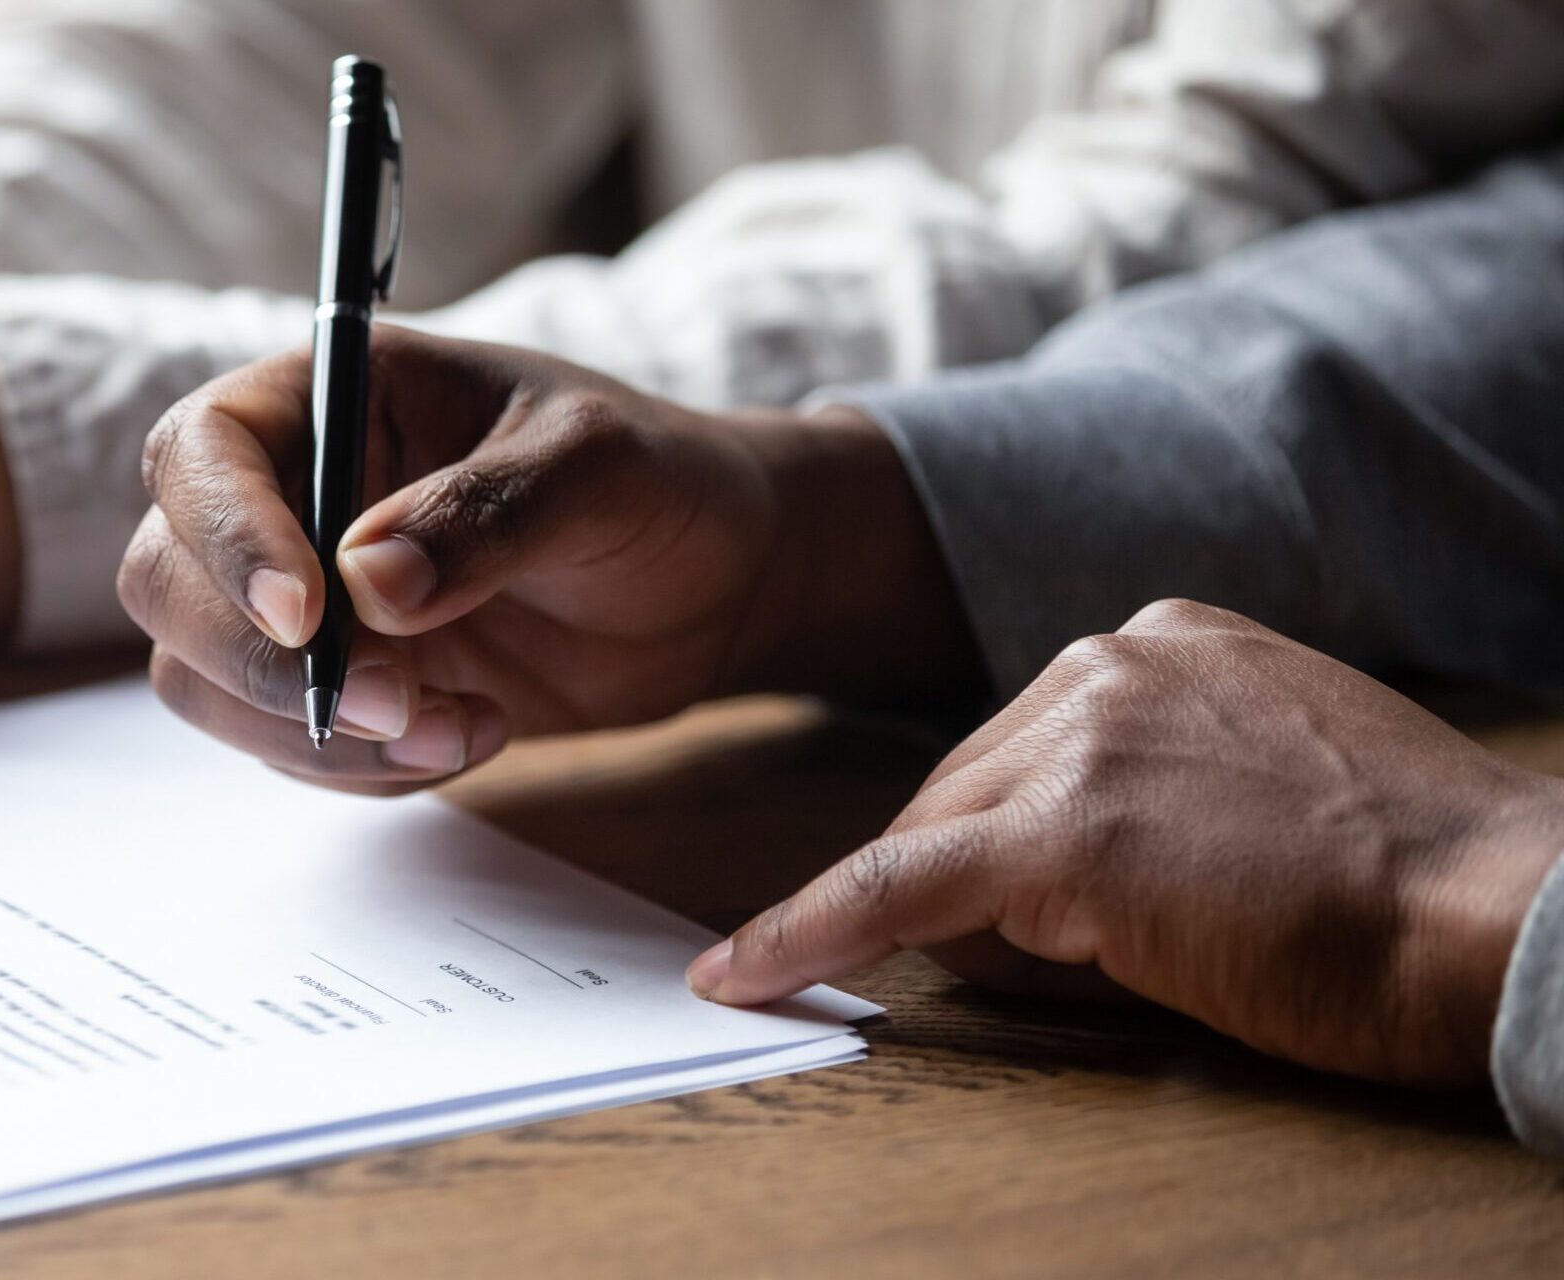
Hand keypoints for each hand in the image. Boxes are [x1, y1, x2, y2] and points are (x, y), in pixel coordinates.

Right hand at [118, 327, 977, 792]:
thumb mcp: (599, 470)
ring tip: (463, 727)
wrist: (714, 586)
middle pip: (167, 579)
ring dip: (317, 733)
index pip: (203, 452)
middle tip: (392, 703)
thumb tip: (369, 582)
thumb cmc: (659, 485)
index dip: (229, 535)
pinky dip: (361, 769)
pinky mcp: (331, 686)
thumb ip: (487, 513)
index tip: (310, 615)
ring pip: (206, 678)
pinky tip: (473, 733)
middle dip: (264, 662)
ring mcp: (301, 599)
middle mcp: (290, 494)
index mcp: (334, 394)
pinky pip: (280, 746)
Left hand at [694, 599, 1563, 1084]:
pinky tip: (744, 971)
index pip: (1018, 745)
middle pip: (958, 787)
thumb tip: (1032, 884)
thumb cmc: (1414, 884)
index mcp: (1162, 638)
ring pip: (940, 845)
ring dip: (981, 924)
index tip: (975, 883)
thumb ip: (1148, 789)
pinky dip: (810, 932)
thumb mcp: (1268, 789)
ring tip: (1139, 958)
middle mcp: (1108, 659)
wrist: (1501, 914)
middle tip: (1097, 952)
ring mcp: (1079, 735)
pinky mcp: (1058, 832)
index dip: (1004, 839)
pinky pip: (892, 888)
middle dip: (980, 884)